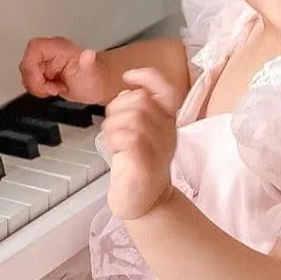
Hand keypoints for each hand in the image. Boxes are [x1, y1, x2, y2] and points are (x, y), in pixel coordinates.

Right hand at [20, 35, 102, 101]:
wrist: (98, 85)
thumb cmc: (96, 78)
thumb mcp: (91, 72)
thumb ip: (87, 62)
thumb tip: (88, 54)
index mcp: (59, 48)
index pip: (34, 49)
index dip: (32, 66)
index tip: (43, 80)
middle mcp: (50, 53)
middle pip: (27, 62)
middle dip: (34, 80)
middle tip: (49, 89)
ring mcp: (46, 62)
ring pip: (27, 72)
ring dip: (36, 86)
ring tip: (53, 89)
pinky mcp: (44, 72)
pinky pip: (31, 80)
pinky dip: (38, 89)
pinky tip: (51, 90)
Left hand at [102, 68, 181, 221]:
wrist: (144, 203)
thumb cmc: (139, 168)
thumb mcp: (141, 133)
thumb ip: (136, 111)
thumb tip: (127, 92)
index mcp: (167, 123)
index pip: (167, 90)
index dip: (148, 77)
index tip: (129, 76)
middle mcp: (167, 133)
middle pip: (142, 100)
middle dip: (118, 107)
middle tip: (112, 125)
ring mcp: (158, 149)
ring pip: (134, 117)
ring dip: (114, 124)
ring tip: (112, 139)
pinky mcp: (145, 164)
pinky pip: (131, 138)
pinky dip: (115, 138)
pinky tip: (114, 148)